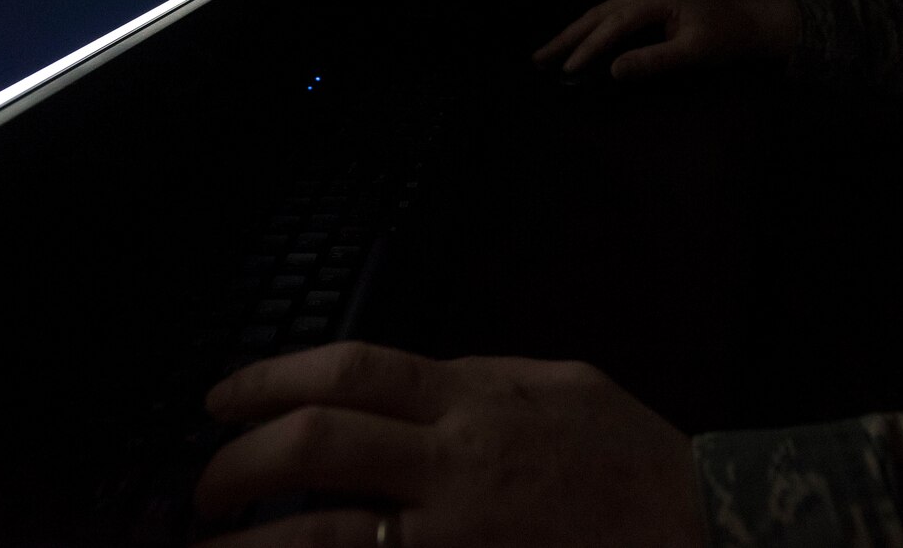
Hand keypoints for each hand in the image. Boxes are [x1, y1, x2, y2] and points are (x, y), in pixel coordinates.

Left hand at [195, 341, 704, 547]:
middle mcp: (454, 462)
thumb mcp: (555, 383)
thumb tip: (405, 382)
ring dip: (253, 545)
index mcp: (471, 398)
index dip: (268, 379)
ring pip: (326, 535)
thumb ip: (475, 380)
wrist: (695, 524)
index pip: (347, 371)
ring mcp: (457, 533)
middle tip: (206, 486)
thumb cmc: (628, 455)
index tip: (220, 400)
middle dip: (241, 462)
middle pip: (317, 444)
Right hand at [531, 0, 800, 80]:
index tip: (567, 69)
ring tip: (548, 53)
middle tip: (538, 59)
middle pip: (597, 14)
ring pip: (600, 13)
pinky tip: (577, 43)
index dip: (588, 48)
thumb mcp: (693, 52)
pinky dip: (590, 30)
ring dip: (574, 33)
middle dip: (567, 37)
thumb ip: (654, 60)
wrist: (748, 24)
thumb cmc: (724, 38)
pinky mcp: (646, 2)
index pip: (613, 25)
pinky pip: (610, 16)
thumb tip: (613, 70)